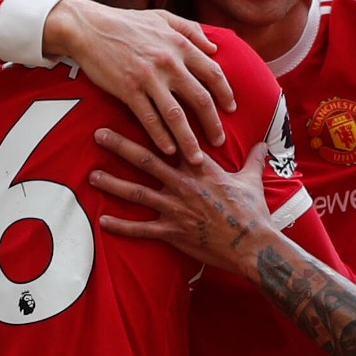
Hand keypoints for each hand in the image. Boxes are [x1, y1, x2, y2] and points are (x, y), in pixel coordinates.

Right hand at [45, 0, 236, 162]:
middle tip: (220, 141)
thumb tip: (214, 46)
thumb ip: (191, 30)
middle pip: (201, 99)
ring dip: (189, 140)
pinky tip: (168, 151)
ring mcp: (149, 78)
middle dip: (213, 124)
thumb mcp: (163, 17)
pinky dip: (161, 137)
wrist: (89, 27)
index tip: (231, 109)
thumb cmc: (127, 22)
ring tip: (196, 159)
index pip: (213, 73)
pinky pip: (149, 119)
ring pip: (176, 115)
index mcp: (180, 45)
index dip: (225, 93)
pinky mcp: (128, 90)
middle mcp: (169, 63)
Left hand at [88, 128, 271, 276]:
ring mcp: (175, 208)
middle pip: (145, 160)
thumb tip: (264, 145)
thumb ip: (254, 160)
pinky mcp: (172, 232)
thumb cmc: (253, 212)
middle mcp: (183, 184)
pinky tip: (103, 222)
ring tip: (92, 176)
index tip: (137, 110)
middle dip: (120, 146)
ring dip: (112, 183)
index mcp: (201, 168)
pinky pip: (141, 229)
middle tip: (98, 134)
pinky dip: (121, 226)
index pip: (174, 139)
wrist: (252, 244)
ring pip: (136, 192)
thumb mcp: (253, 181)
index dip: (155, 124)